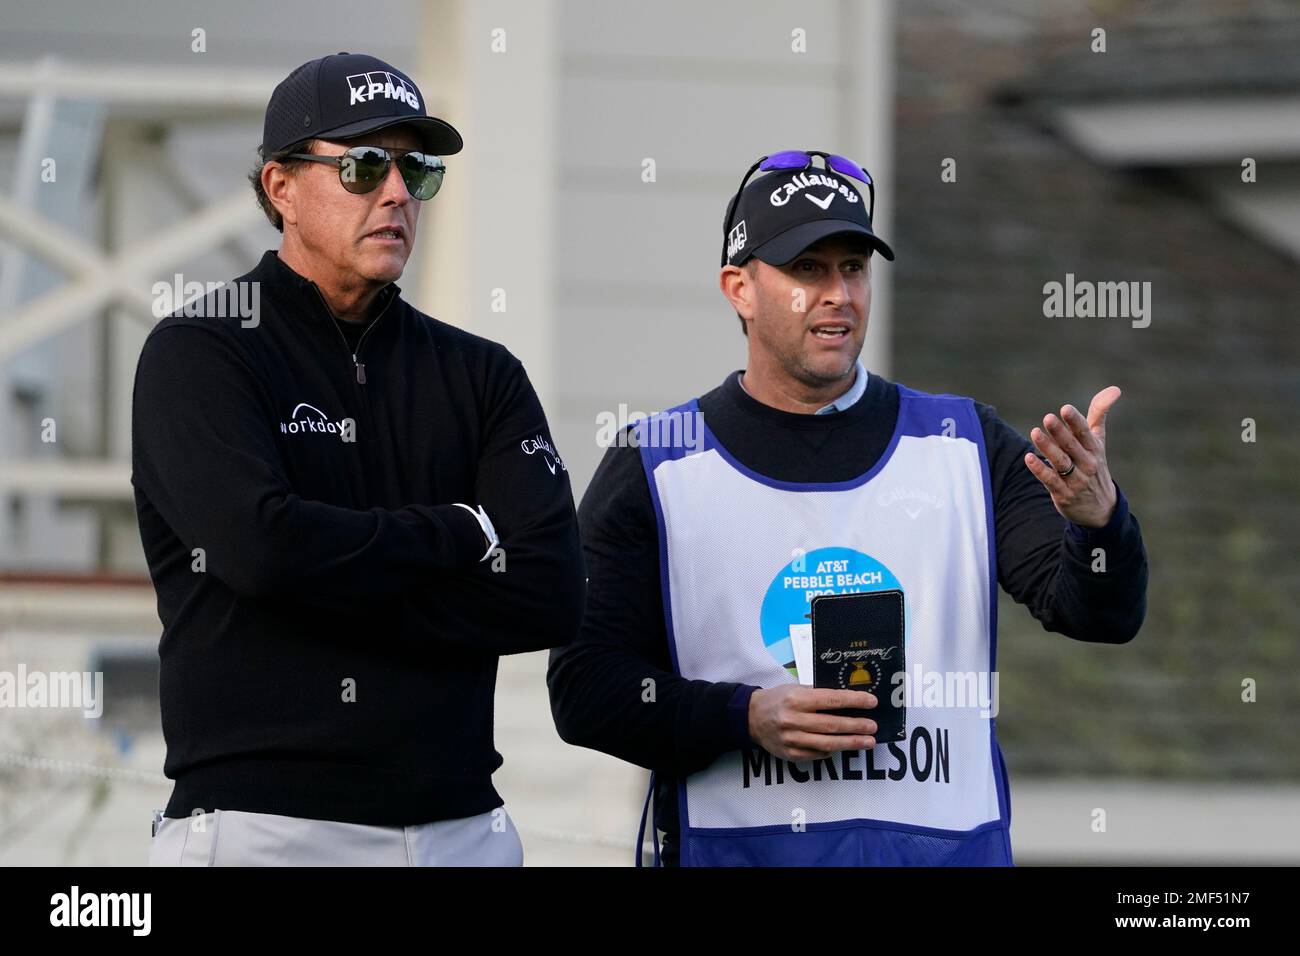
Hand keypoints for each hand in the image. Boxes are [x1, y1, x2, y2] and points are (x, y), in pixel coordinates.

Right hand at [747, 685, 876, 760]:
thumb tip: (849, 699)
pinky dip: (832, 750)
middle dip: (856, 726)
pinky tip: (843, 746)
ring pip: (827, 743)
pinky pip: (817, 753)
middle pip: (831, 724)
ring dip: (851, 742)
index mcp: (796, 699)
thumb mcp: (795, 689)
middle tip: (873, 727)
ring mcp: (792, 739)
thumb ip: (818, 694)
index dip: (853, 701)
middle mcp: (793, 719)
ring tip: (868, 741)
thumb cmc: (778, 699)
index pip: (831, 699)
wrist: (751, 718)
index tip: (871, 702)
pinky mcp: (791, 754)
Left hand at [1024, 385, 1120, 528]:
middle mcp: (1087, 464)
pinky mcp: (1063, 494)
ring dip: (1048, 448)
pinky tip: (1029, 457)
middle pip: (1072, 446)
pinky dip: (1039, 470)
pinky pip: (1050, 480)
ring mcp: (1076, 480)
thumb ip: (1100, 414)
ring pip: (1060, 462)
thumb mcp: (1099, 441)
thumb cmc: (1095, 466)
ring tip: (1035, 432)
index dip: (1076, 421)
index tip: (1066, 409)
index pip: (1085, 433)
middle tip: (1047, 418)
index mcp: (1094, 449)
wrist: (1102, 509)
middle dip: (1060, 432)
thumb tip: (1114, 389)